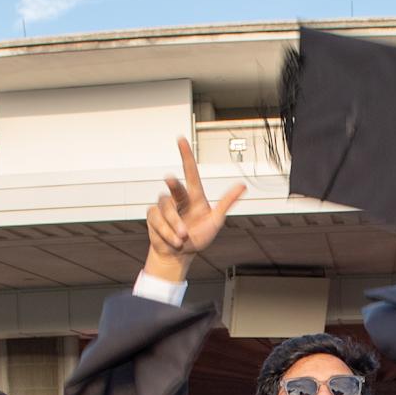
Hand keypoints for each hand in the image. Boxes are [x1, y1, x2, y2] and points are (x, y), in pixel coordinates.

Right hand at [143, 137, 246, 284]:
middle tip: (170, 178)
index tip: (181, 140)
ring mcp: (165, 206)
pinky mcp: (153, 216)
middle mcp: (179, 198)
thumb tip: (242, 185)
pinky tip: (173, 240)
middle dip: (173, 185)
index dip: (186, 155)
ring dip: (174, 224)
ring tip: (182, 238)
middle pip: (174, 186)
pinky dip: (165, 232)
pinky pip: (157, 219)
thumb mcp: (215, 221)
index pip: (190, 172)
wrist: (179, 255)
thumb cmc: (198, 237)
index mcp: (194, 196)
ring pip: (165, 207)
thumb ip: (226, 203)